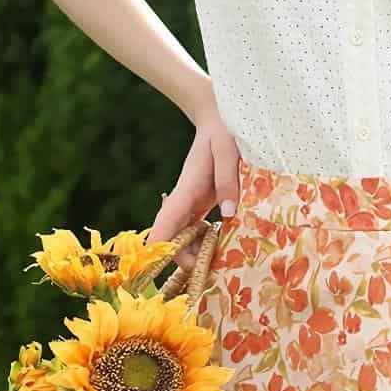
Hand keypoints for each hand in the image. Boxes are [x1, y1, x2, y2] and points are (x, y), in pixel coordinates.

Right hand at [146, 113, 241, 268]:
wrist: (216, 119)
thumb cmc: (222, 132)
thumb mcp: (227, 151)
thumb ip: (227, 180)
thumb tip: (228, 214)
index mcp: (185, 191)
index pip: (163, 227)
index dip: (162, 251)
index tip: (181, 269)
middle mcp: (183, 201)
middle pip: (171, 240)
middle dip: (186, 261)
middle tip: (214, 270)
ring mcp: (190, 204)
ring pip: (182, 238)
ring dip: (197, 253)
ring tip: (223, 261)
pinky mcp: (200, 204)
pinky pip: (195, 230)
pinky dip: (206, 242)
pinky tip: (225, 245)